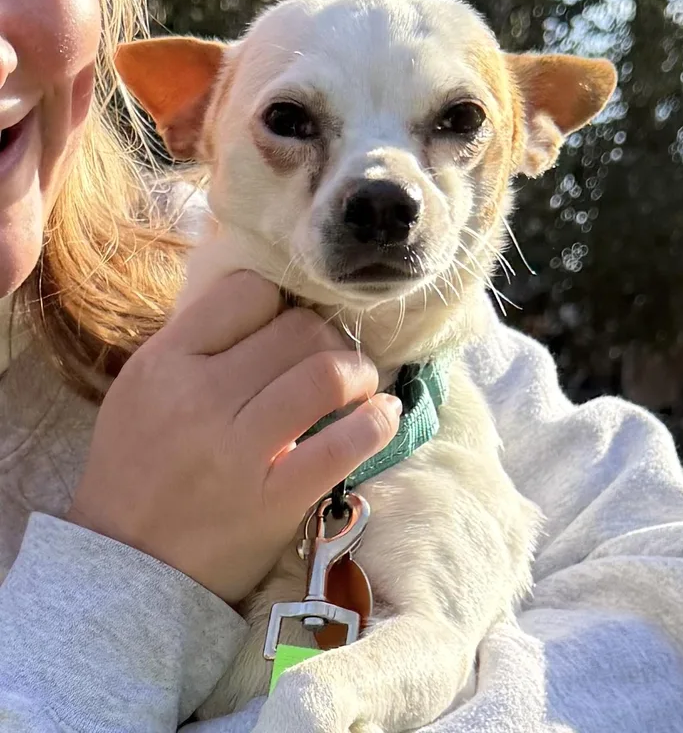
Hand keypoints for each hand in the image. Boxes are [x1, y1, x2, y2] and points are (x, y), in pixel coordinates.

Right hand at [67, 271, 400, 602]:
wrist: (127, 564)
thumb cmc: (138, 468)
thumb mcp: (144, 386)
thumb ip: (198, 341)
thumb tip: (272, 306)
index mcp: (165, 362)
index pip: (248, 291)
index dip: (279, 301)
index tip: (286, 325)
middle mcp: (202, 398)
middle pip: (299, 329)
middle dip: (329, 337)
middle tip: (334, 357)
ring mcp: (241, 451)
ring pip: (328, 375)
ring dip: (360, 372)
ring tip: (361, 385)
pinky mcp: (276, 500)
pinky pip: (345, 444)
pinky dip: (378, 422)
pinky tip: (382, 415)